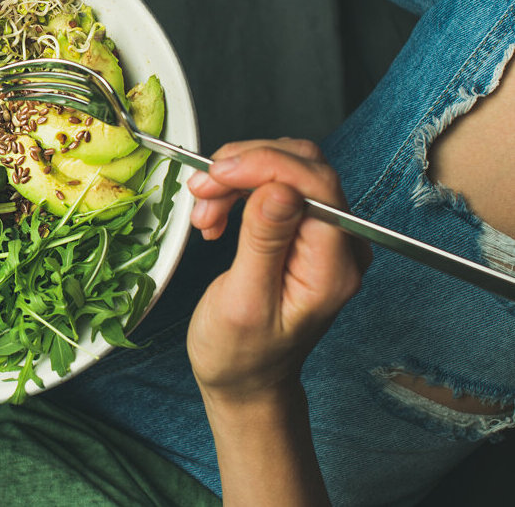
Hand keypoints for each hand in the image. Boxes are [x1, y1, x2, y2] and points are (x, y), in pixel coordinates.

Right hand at [186, 139, 371, 400]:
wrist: (245, 378)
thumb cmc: (242, 354)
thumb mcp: (244, 302)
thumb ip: (264, 243)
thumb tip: (280, 189)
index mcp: (333, 267)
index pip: (315, 185)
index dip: (264, 165)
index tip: (217, 173)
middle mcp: (340, 244)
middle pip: (303, 167)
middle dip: (244, 168)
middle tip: (202, 189)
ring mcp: (324, 235)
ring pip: (286, 169)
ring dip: (236, 177)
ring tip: (204, 210)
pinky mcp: (303, 229)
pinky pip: (275, 185)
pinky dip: (238, 188)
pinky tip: (216, 212)